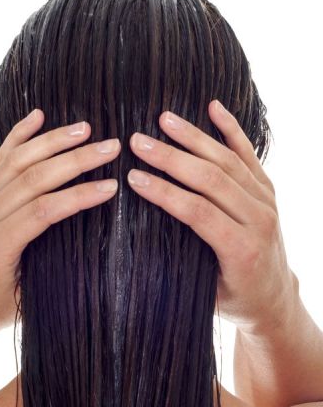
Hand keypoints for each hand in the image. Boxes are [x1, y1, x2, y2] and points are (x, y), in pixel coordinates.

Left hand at [0, 108, 120, 344]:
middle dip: (74, 160)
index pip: (44, 211)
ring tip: (85, 128)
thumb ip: (51, 269)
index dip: (79, 196)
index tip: (112, 185)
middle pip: (32, 179)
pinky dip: (18, 134)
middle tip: (110, 147)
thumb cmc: (0, 305)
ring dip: (52, 141)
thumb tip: (96, 251)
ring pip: (17, 162)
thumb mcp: (28, 296)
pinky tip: (37, 116)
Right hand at [127, 99, 297, 334]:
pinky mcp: (267, 190)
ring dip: (193, 137)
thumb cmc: (232, 298)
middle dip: (171, 158)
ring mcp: (267, 202)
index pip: (198, 211)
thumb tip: (139, 237)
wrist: (273, 297)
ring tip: (163, 119)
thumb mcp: (204, 290)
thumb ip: (182, 261)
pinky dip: (232, 129)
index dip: (164, 192)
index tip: (133, 177)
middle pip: (212, 179)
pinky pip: (249, 155)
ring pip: (228, 161)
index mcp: (242, 249)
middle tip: (138, 142)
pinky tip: (213, 108)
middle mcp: (259, 220)